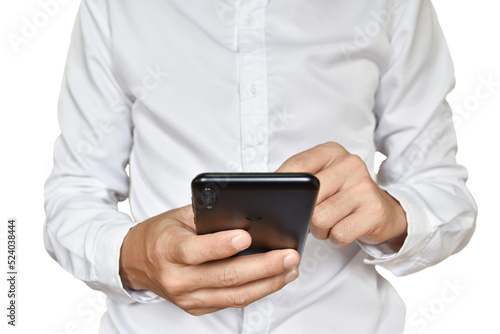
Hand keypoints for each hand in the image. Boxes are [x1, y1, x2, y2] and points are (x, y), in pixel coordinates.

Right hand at [119, 205, 299, 315]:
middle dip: (262, 266)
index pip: (196, 251)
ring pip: (234, 295)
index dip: (222, 245)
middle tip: (289, 255)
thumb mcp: (178, 216)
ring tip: (290, 269)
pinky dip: (256, 291)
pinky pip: (232, 301)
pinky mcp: (197, 308)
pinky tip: (274, 279)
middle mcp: (177, 279)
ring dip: (267, 283)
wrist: (135, 262)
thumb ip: (208, 216)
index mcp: (168, 250)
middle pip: (225, 276)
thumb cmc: (160, 234)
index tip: (246, 236)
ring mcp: (188, 298)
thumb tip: (246, 215)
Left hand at [276, 142, 407, 249]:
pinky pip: (338, 234)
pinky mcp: (374, 210)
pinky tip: (343, 229)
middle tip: (312, 216)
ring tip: (330, 222)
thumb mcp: (323, 178)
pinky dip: (335, 238)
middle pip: (308, 198)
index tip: (275, 198)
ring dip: (320, 229)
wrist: (384, 211)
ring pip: (320, 219)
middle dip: (305, 214)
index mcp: (331, 152)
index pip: (297, 165)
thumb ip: (299, 180)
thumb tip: (266, 196)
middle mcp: (350, 164)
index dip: (282, 185)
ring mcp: (364, 187)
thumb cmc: (343, 195)